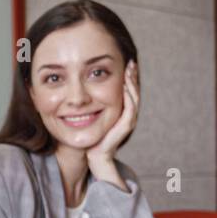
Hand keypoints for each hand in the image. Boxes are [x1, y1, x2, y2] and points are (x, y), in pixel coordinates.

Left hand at [86, 60, 137, 183]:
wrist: (94, 155)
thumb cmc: (92, 136)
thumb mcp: (92, 115)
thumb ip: (92, 104)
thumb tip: (82, 92)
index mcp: (121, 110)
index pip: (128, 90)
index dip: (127, 76)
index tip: (124, 62)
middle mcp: (128, 114)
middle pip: (133, 90)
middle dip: (132, 75)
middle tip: (130, 61)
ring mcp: (129, 119)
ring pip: (134, 96)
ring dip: (132, 82)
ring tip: (129, 70)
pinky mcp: (126, 125)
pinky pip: (130, 107)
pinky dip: (129, 95)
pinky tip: (126, 85)